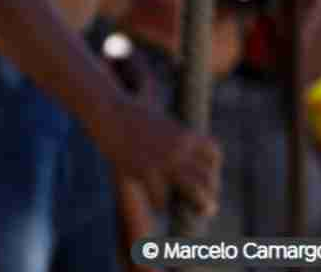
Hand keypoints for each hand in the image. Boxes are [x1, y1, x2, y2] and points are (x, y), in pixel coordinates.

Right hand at [97, 95, 221, 219]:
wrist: (106, 108)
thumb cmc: (127, 109)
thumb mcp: (158, 117)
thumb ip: (169, 131)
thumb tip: (174, 142)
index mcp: (184, 133)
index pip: (213, 154)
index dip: (213, 169)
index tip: (207, 178)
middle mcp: (179, 148)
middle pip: (207, 176)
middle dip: (210, 192)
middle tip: (207, 204)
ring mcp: (163, 160)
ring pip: (194, 190)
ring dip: (199, 204)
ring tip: (197, 212)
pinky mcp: (144, 170)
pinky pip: (161, 198)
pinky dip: (162, 205)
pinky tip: (160, 205)